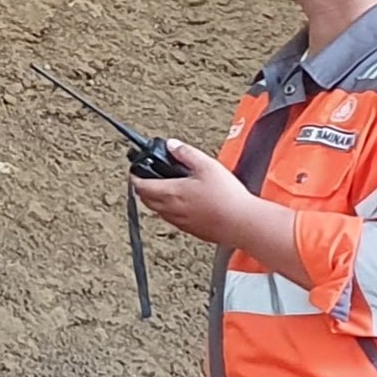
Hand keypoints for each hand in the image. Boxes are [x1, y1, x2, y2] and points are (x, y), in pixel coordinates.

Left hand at [129, 141, 257, 245]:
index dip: (135, 176)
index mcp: (169, 192)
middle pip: (146, 199)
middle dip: (143, 188)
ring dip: (156, 199)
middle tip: (148, 178)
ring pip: (158, 210)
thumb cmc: (226, 196)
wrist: (241, 223)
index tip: (135, 170)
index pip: (140, 186)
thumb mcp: (207, 165)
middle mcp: (170, 210)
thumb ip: (186, 153)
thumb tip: (172, 145)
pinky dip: (170, 210)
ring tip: (166, 189)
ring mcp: (179, 222)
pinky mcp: (191, 230)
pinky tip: (184, 204)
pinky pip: (172, 220)